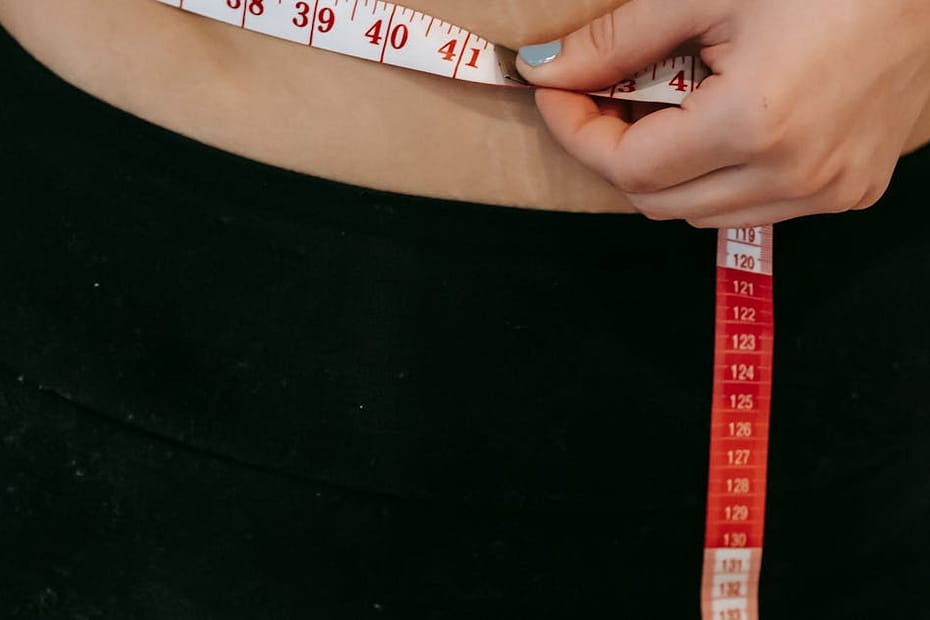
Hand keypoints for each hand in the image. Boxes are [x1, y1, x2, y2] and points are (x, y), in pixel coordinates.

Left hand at [515, 0, 929, 226]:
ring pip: (702, 212)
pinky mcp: (851, 190)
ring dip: (666, 170)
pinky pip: (754, 206)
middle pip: (658, 200)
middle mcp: (795, 176)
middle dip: (614, 152)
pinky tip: (721, 127)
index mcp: (756, 124)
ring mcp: (828, 191)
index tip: (555, 93)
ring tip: (662, 109)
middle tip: (601, 98)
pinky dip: (718, 177)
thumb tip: (548, 70)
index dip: (577, 132)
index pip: (629, 168)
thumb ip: (617, 40)